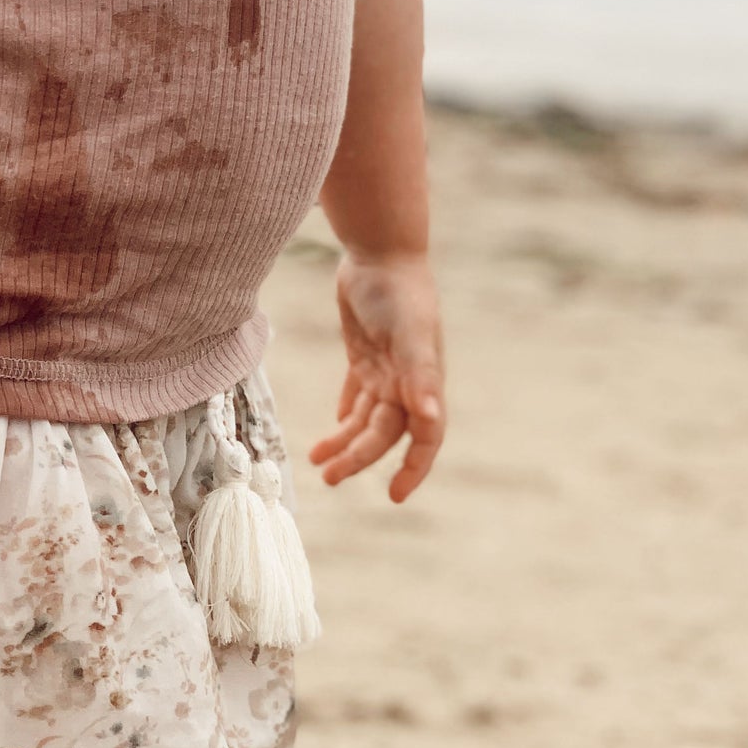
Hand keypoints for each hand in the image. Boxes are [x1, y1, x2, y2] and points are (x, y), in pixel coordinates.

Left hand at [309, 251, 445, 501]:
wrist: (382, 252)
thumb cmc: (401, 292)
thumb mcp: (411, 334)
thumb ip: (421, 377)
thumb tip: (431, 420)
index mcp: (424, 383)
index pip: (424, 438)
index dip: (414, 468)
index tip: (395, 496)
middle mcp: (408, 383)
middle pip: (384, 433)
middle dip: (359, 458)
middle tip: (329, 477)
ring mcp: (387, 370)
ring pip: (366, 419)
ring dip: (345, 441)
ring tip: (317, 460)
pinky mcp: (366, 356)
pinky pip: (357, 395)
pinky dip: (346, 414)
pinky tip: (332, 430)